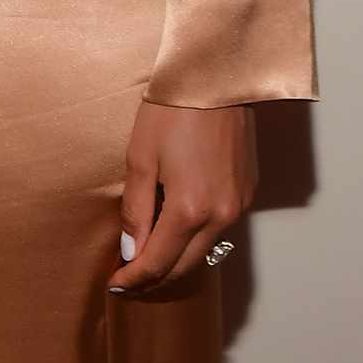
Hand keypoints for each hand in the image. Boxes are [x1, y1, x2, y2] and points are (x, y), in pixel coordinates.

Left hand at [110, 100, 255, 293]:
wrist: (214, 78)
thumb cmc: (171, 110)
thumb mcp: (140, 156)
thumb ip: (136, 209)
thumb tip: (130, 251)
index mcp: (190, 209)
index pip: (159, 262)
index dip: (135, 277)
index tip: (116, 284)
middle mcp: (221, 216)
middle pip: (185, 265)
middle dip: (155, 276)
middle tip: (129, 278)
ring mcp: (238, 206)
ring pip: (205, 250)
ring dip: (177, 259)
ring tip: (148, 255)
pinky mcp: (247, 193)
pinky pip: (220, 229)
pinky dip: (196, 237)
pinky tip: (176, 228)